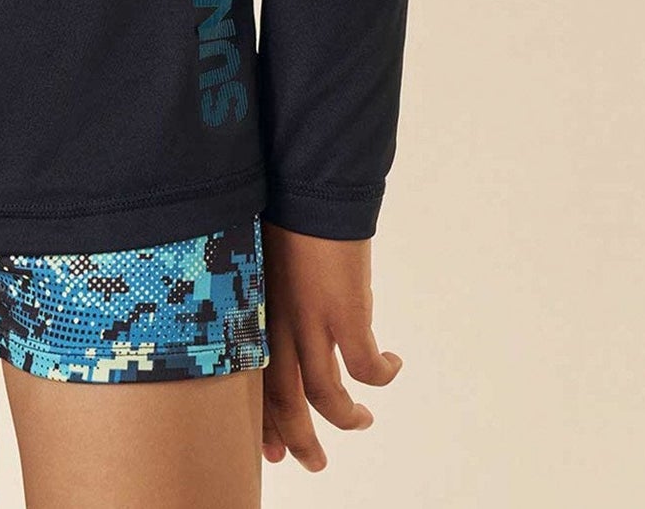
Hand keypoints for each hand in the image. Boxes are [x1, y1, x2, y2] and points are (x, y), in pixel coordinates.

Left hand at [259, 222, 403, 472]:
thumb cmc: (284, 208)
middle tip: (313, 463)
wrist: (308, 181)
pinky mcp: (346, 314)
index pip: (252, 383)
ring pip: (325, 396)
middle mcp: (277, 325)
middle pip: (284, 402)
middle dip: (299, 439)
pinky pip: (365, 368)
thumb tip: (294, 316)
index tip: (272, 447)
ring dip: (345, 418)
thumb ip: (271, 294)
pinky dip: (380, 376)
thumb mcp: (262, 258)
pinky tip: (392, 369)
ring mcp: (311, 322)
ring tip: (360, 422)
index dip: (264, 420)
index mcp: (253, 312)